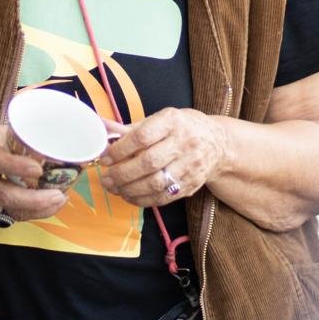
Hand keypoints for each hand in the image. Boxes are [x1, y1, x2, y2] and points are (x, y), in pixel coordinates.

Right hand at [0, 124, 68, 221]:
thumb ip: (13, 136)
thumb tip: (46, 134)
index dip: (17, 167)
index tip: (38, 169)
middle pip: (6, 195)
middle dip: (36, 199)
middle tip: (59, 195)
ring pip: (10, 210)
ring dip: (38, 209)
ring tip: (59, 201)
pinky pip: (9, 215)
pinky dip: (30, 212)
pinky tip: (47, 206)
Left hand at [99, 108, 226, 205]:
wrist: (218, 143)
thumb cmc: (182, 128)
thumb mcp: (160, 120)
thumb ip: (130, 128)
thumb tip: (101, 128)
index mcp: (173, 121)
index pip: (142, 137)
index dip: (120, 149)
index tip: (105, 158)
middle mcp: (185, 143)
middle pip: (148, 163)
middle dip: (122, 174)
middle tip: (105, 178)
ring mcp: (190, 166)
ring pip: (155, 183)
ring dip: (129, 189)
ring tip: (114, 188)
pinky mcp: (191, 184)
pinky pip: (163, 197)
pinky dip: (142, 199)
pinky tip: (129, 195)